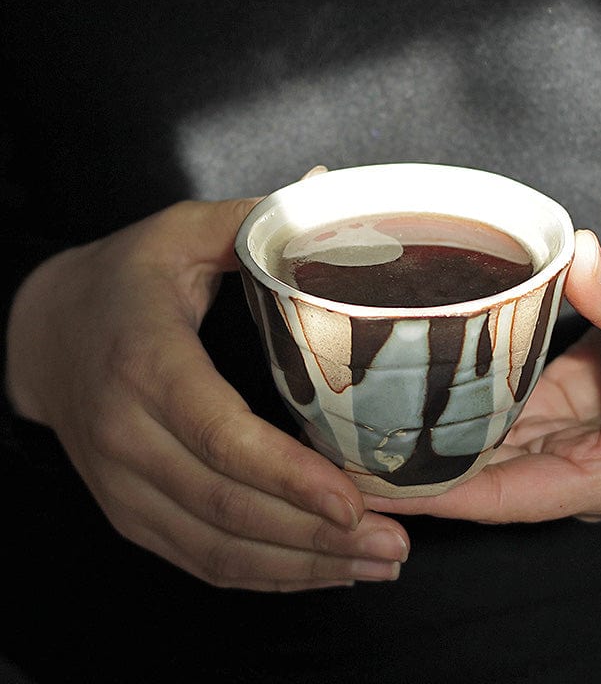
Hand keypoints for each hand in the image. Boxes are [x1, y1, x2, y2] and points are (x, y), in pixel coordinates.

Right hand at [6, 199, 408, 590]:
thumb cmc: (125, 279)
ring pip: (215, 549)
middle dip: (315, 536)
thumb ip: (254, 219)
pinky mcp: (130, 510)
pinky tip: (319, 571)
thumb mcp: (180, 233)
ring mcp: (122, 483)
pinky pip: (197, 560)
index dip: (288, 476)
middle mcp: (126, 436)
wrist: (45, 333)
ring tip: (376, 565)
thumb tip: (331, 188)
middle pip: (226, 507)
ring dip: (300, 568)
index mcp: (145, 363)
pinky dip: (263, 575)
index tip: (354, 500)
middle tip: (393, 543)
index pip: (220, 435)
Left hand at [365, 230, 600, 522]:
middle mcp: (583, 463)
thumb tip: (576, 257)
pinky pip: (506, 407)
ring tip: (362, 422)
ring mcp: (573, 433)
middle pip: (485, 477)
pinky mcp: (569, 401)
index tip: (369, 487)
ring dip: (432, 436)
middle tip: (341, 449)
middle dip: (418, 469)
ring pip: (490, 442)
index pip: (503, 497)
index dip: (436, 495)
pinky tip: (417, 386)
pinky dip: (464, 402)